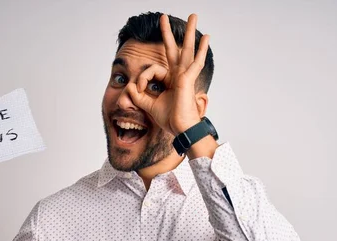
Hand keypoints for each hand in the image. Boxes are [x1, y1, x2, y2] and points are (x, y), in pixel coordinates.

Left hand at [127, 13, 209, 135]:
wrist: (181, 129)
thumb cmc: (170, 119)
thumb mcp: (149, 105)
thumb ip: (138, 96)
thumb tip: (130, 86)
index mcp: (170, 81)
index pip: (153, 70)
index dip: (142, 78)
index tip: (139, 89)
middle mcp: (178, 75)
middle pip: (174, 49)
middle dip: (168, 33)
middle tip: (164, 17)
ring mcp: (185, 76)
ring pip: (187, 49)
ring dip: (190, 32)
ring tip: (193, 16)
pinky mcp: (188, 79)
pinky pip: (195, 62)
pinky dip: (201, 50)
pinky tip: (206, 38)